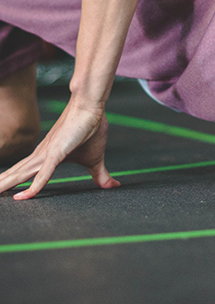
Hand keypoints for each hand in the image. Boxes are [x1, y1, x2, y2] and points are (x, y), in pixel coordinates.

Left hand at [0, 98, 119, 199]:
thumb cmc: (91, 128)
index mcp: (47, 156)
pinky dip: (34, 185)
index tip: (3, 192)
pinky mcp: (57, 152)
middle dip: (2, 185)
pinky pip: (44, 173)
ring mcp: (47, 154)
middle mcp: (42, 155)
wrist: (91, 107)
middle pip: (16, 174)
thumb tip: (113, 185)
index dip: (12, 182)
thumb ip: (100, 175)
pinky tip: (24, 196)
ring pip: (22, 175)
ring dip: (6, 185)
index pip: (25, 173)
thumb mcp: (95, 160)